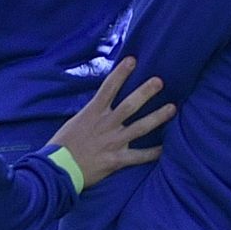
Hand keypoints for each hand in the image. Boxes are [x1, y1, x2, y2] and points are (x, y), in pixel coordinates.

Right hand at [50, 57, 175, 188]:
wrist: (58, 169)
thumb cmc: (62, 146)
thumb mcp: (75, 123)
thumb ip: (92, 115)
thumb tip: (102, 107)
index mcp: (93, 112)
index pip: (108, 87)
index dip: (121, 73)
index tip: (133, 60)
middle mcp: (106, 125)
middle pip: (130, 105)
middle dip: (146, 92)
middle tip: (160, 82)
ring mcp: (113, 142)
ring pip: (140, 127)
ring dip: (157, 117)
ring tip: (172, 109)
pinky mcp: (116, 160)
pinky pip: (138, 156)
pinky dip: (153, 153)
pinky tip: (165, 149)